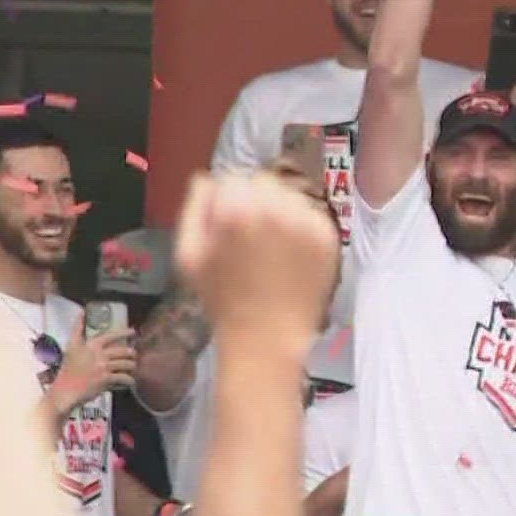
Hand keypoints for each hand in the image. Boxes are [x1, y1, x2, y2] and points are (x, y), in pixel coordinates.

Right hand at [50, 326, 135, 414]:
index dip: (124, 332)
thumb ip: (78, 330)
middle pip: (123, 350)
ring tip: (133, 368)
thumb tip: (81, 311)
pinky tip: (131, 382)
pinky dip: (129, 380)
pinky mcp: (106, 379)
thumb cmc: (67, 369)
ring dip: (132, 366)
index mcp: (91, 345)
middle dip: (131, 353)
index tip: (134, 331)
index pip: (111, 335)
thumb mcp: (71, 346)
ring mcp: (103, 366)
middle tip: (134, 355)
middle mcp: (99, 354)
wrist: (65, 390)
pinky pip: (123, 378)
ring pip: (126, 364)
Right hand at [173, 171, 340, 353]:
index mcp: (234, 208)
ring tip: (273, 246)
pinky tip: (292, 254)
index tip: (228, 223)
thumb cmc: (222, 299)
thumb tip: (206, 179)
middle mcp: (272, 207)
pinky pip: (311, 214)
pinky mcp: (327, 235)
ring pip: (290, 194)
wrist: (266, 337)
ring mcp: (304, 220)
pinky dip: (302, 227)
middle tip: (252, 235)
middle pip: (263, 181)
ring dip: (281, 210)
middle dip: (255, 200)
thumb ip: (194, 208)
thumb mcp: (189, 255)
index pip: (231, 178)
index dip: (227, 200)